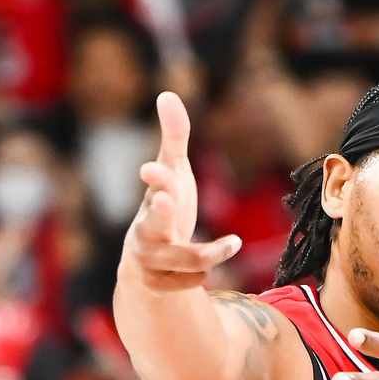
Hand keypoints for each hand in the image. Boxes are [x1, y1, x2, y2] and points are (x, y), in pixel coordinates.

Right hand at [124, 91, 240, 290]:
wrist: (148, 259)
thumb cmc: (165, 206)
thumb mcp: (174, 173)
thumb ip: (174, 137)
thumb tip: (167, 94)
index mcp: (152, 198)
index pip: (156, 185)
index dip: (157, 178)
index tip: (151, 169)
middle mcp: (145, 229)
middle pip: (153, 223)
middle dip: (161, 212)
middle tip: (167, 200)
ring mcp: (149, 259)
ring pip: (187, 259)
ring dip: (213, 253)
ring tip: (233, 243)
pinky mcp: (158, 285)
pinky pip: (191, 282)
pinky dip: (204, 272)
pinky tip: (206, 266)